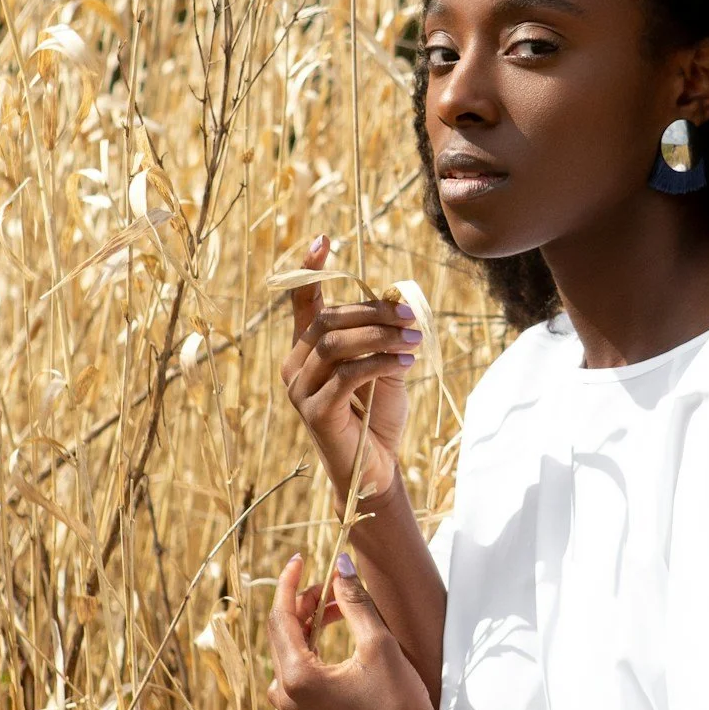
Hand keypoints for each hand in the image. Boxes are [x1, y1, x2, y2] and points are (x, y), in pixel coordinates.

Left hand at [268, 554, 440, 709]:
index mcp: (298, 678)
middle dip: (305, 607)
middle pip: (283, 639)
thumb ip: (354, 601)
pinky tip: (336, 653)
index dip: (289, 584)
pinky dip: (311, 661)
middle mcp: (288, 701)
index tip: (298, 559)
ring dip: (309, 633)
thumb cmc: (398, 701)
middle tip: (334, 587)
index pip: (281, 618)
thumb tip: (340, 566)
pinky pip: (298, 687)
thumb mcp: (378, 643)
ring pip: (289, 662)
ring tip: (340, 615)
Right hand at [280, 236, 421, 507]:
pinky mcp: (315, 413)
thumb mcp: (383, 368)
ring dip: (380, 337)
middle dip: (372, 312)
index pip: (303, 303)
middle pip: (328, 320)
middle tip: (411, 317)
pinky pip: (347, 374)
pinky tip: (405, 366)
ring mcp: (300, 390)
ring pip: (336, 344)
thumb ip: (381, 337)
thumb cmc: (377, 418)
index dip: (310, 270)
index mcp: (307, 350)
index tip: (324, 239)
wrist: (375, 470)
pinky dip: (380, 363)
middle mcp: (295, 366)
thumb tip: (396, 299)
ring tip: (414, 342)